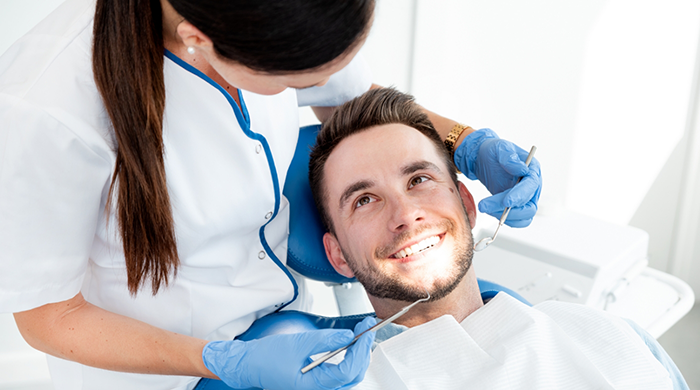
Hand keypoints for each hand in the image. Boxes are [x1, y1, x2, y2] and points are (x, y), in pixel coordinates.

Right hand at [202, 316, 376, 389]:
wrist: (250, 364)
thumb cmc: (267, 357)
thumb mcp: (299, 343)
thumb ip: (325, 340)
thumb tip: (348, 336)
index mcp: (313, 386)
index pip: (347, 371)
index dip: (360, 351)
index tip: (366, 333)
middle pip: (352, 376)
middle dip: (363, 353)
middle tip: (367, 331)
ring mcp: (318, 388)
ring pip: (348, 377)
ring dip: (357, 356)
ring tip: (361, 336)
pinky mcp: (317, 383)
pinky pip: (339, 375)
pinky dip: (348, 360)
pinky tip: (349, 346)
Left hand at [454, 128, 540, 226]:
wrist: (483, 158)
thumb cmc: (493, 150)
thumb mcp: (499, 148)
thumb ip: (509, 157)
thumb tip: (522, 169)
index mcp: (532, 169)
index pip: (531, 185)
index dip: (520, 195)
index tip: (506, 201)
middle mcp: (532, 186)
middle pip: (529, 206)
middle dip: (508, 209)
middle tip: (485, 205)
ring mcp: (525, 197)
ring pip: (523, 216)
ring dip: (504, 216)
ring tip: (484, 207)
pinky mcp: (516, 205)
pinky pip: (516, 219)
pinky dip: (504, 219)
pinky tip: (490, 210)